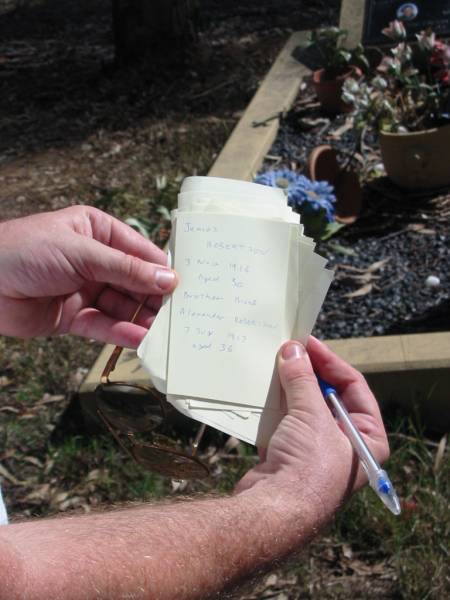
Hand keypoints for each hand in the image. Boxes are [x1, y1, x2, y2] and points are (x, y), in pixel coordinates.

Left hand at [0, 206, 176, 346]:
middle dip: (154, 298)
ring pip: (122, 307)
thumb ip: (126, 269)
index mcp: (98, 232)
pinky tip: (139, 339)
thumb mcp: (82, 253)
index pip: (140, 252)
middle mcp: (95, 260)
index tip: (185, 287)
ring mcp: (85, 289)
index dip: (161, 270)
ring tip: (163, 332)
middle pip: (134, 282)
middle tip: (179, 315)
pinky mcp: (74, 317)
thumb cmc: (23, 250)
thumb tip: (168, 279)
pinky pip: (104, 325)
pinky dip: (121, 333)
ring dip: (141, 319)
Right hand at [235, 336, 388, 521]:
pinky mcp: (289, 457)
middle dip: (307, 374)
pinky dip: (273, 406)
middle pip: (326, 397)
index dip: (331, 362)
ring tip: (273, 364)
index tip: (309, 343)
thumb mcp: (311, 414)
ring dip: (288, 388)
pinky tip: (261, 389)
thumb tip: (292, 349)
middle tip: (289, 350)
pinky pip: (283, 422)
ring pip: (302, 408)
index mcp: (367, 437)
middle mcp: (344, 444)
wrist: (275, 512)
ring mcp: (315, 452)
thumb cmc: (309, 466)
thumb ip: (302, 378)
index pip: (353, 387)